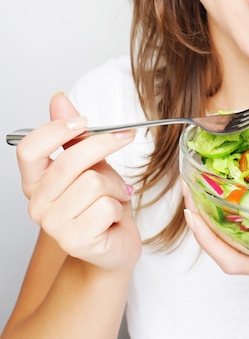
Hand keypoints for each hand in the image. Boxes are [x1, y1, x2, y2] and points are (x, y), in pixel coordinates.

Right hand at [16, 93, 141, 270]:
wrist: (115, 242)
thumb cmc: (102, 201)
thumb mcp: (91, 160)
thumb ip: (74, 133)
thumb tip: (58, 99)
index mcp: (36, 180)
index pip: (29, 148)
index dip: (56, 130)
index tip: (84, 122)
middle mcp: (38, 203)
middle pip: (70, 160)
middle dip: (105, 144)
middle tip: (125, 138)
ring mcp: (53, 225)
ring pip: (93, 182)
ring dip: (115, 186)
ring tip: (114, 195)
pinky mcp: (75, 240)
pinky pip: (105, 206)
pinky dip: (119, 206)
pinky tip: (113, 216)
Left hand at [182, 181, 248, 317]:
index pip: (232, 261)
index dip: (207, 238)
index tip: (191, 211)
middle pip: (223, 246)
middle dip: (202, 217)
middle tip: (191, 183)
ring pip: (232, 241)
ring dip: (216, 216)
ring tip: (207, 184)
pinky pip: (246, 238)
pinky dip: (235, 219)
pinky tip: (238, 196)